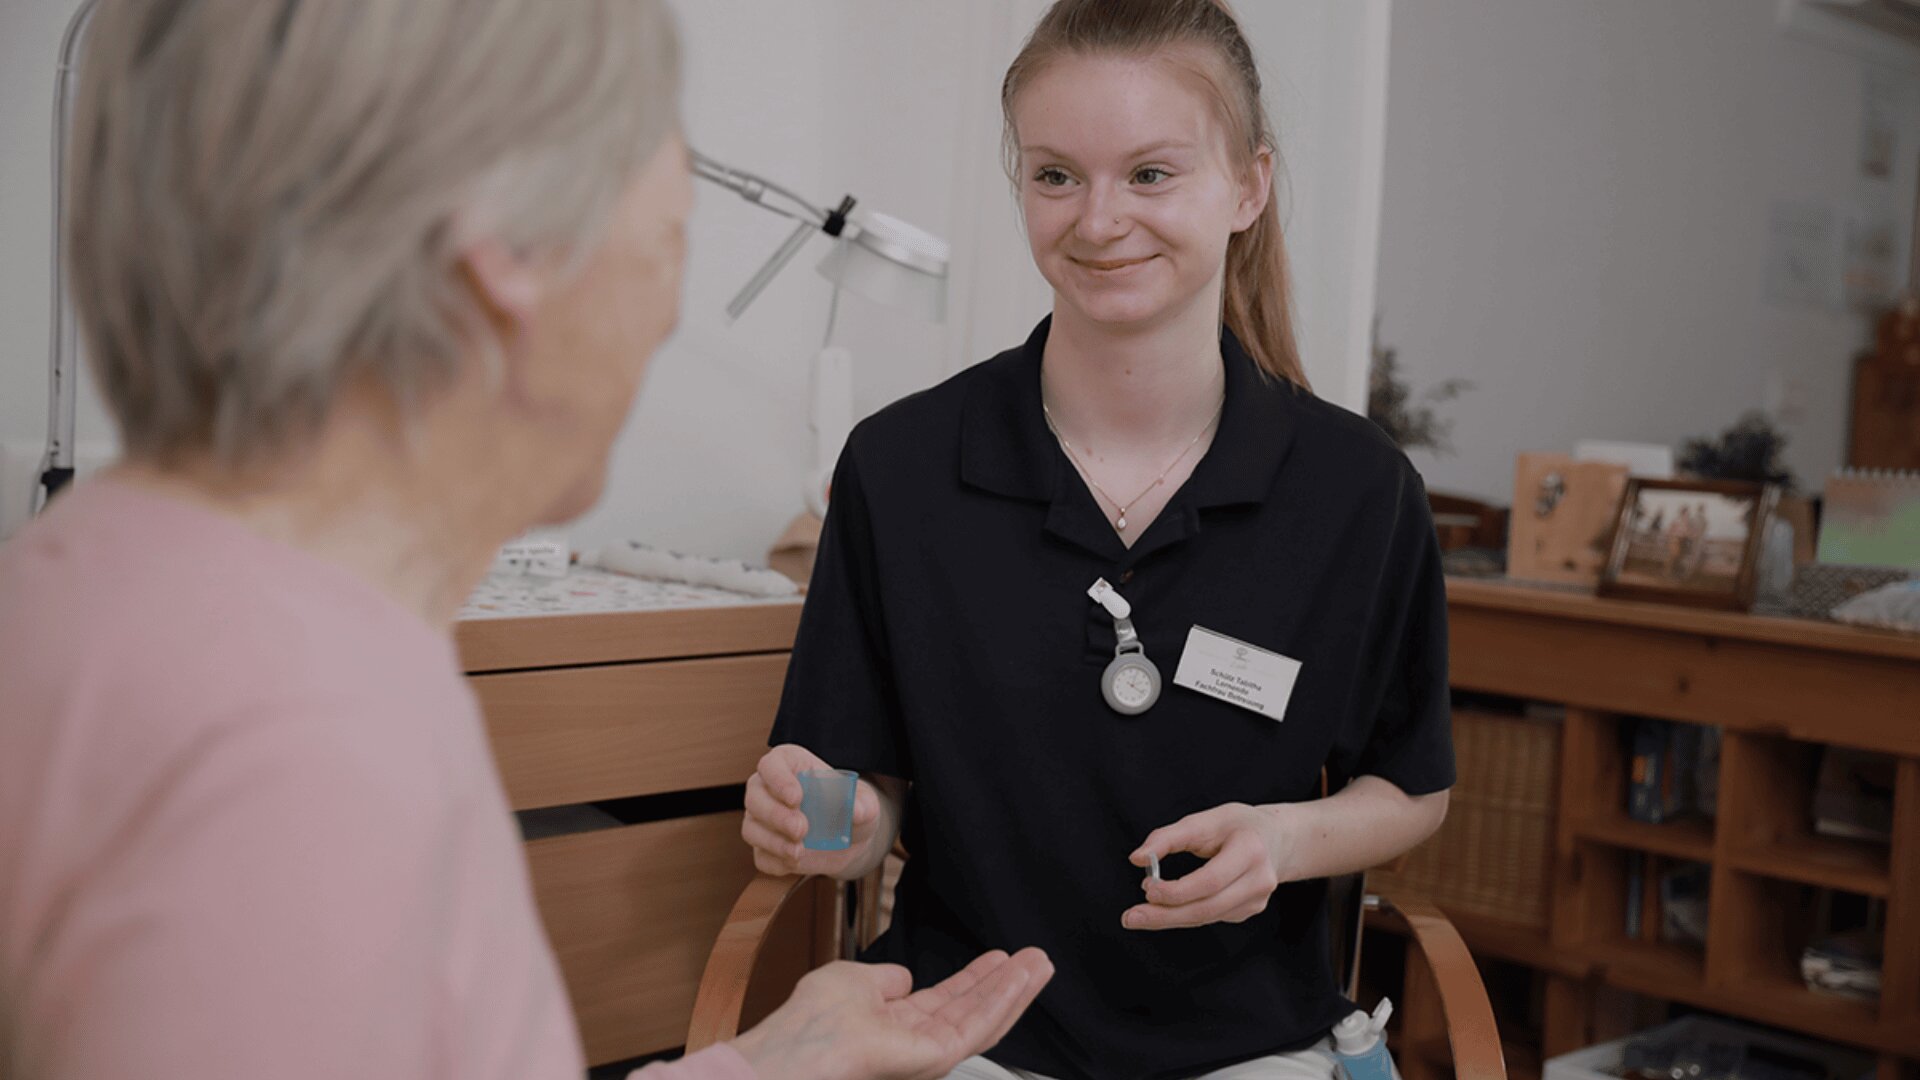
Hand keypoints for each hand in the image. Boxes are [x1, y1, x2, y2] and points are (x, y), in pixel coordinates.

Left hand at [729, 949, 1053, 1079]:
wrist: (795, 1051)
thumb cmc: (810, 1022)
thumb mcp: (851, 981)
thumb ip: (885, 980)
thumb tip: (904, 977)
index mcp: (894, 1025)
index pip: (947, 1002)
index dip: (975, 979)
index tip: (1001, 957)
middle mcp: (915, 1042)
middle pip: (973, 1011)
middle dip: (1006, 984)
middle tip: (1036, 959)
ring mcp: (927, 1054)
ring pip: (982, 1021)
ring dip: (1014, 990)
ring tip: (1040, 964)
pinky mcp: (934, 1059)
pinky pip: (976, 1029)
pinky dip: (1002, 1000)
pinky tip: (1018, 978)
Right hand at [743, 744, 882, 877]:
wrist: (850, 840)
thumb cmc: (852, 808)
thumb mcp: (865, 803)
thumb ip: (862, 805)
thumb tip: (855, 810)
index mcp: (790, 765)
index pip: (771, 765)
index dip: (778, 780)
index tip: (796, 798)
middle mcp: (769, 789)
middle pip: (754, 796)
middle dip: (775, 815)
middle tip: (801, 829)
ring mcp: (763, 820)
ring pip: (751, 828)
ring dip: (773, 841)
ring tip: (799, 851)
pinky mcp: (765, 848)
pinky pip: (761, 856)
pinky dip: (776, 861)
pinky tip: (795, 861)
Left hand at [1122, 802, 1298, 930]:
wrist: (1278, 839)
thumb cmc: (1237, 825)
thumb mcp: (1204, 819)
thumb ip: (1168, 837)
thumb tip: (1138, 859)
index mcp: (1251, 850)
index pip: (1211, 881)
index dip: (1177, 890)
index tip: (1147, 887)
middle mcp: (1260, 879)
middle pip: (1207, 908)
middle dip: (1166, 915)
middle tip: (1131, 917)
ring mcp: (1258, 899)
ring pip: (1207, 917)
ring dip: (1170, 918)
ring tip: (1140, 914)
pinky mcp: (1250, 910)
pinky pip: (1211, 916)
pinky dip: (1186, 913)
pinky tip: (1171, 906)